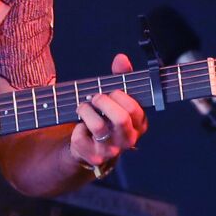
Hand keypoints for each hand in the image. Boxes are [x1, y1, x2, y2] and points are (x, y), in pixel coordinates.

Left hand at [69, 53, 148, 169]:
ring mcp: (112, 150)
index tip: (111, 92)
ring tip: (83, 108)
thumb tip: (121, 58)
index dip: (119, 96)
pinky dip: (76, 129)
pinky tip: (80, 128)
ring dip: (85, 111)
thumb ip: (121, 77)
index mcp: (139, 124)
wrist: (91, 145)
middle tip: (95, 98)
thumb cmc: (106, 116)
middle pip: (121, 118)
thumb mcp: (115, 96)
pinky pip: (81, 138)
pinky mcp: (94, 157)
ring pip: (98, 126)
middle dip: (103, 101)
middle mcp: (129, 139)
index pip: (134, 109)